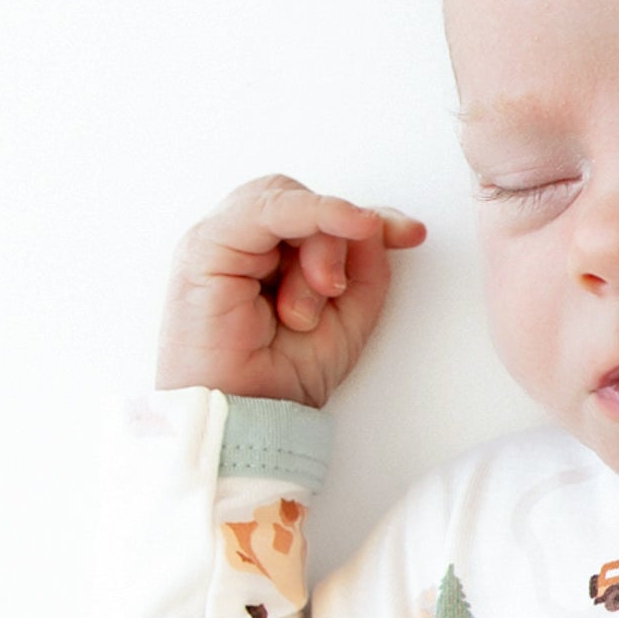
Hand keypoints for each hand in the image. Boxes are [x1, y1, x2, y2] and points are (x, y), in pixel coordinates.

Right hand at [156, 175, 426, 406]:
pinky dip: (312, 212)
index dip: (366, 218)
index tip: (413, 234)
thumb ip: (365, 267)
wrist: (245, 414)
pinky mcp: (206, 246)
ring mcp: (223, 240)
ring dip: (320, 249)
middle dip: (339, 240)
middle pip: (306, 204)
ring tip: (308, 306)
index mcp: (272, 256)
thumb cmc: (284, 374)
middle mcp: (246, 242)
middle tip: (337, 291)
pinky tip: (348, 221)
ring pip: (290, 203)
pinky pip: (266, 208)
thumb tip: (379, 225)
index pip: (320, 215)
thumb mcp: (349, 315)